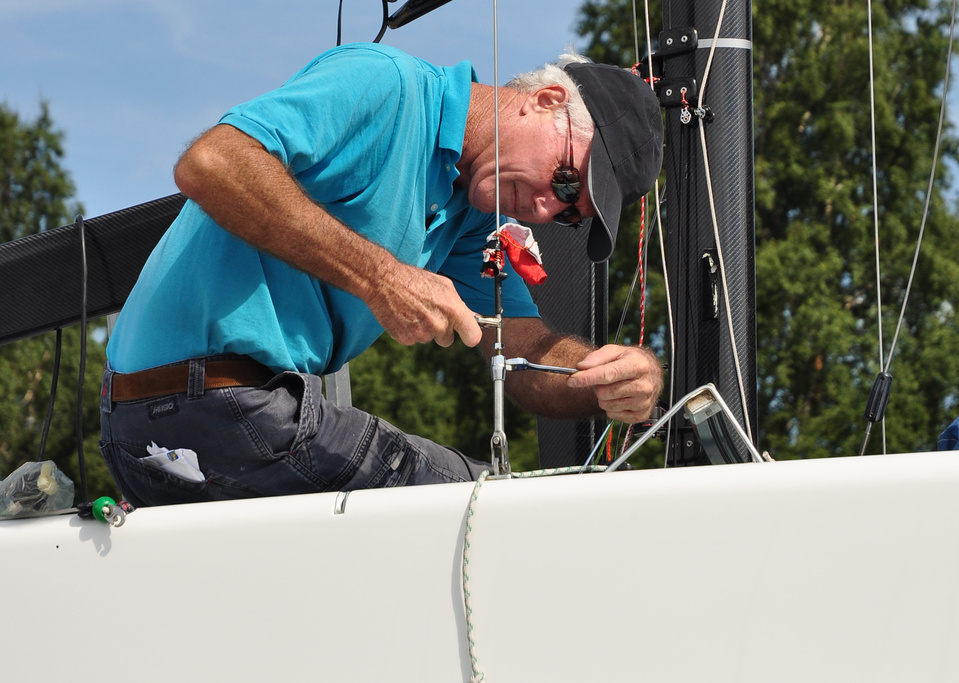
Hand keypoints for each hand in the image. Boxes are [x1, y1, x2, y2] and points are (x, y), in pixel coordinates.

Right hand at [367, 262, 482, 347]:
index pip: (472, 336)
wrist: (384, 281)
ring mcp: (423, 334)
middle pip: (447, 340)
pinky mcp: (406, 339)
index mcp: (453, 310)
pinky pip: (412, 340)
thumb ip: (459, 304)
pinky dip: (408, 331)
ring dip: (423, 329)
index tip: (467, 335)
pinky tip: (404, 316)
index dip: (470, 336)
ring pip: (428, 339)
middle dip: (441, 331)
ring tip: (413, 310)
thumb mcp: (444, 286)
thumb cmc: (414, 280)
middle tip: (429, 314)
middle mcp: (440, 325)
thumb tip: (473, 316)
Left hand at [566, 345, 662, 422]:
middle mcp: (644, 385)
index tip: (572, 380)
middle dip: (598, 387)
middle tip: (604, 380)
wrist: (651, 373)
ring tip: (614, 387)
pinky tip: (620, 398)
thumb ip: (596, 357)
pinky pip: (613, 415)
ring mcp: (644, 402)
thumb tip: (582, 367)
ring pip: (607, 405)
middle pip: (605, 392)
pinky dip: (612, 408)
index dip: (587, 378)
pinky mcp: (641, 415)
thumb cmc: (631, 360)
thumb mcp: (615, 351)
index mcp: (638, 366)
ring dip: (605, 398)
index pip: (608, 374)